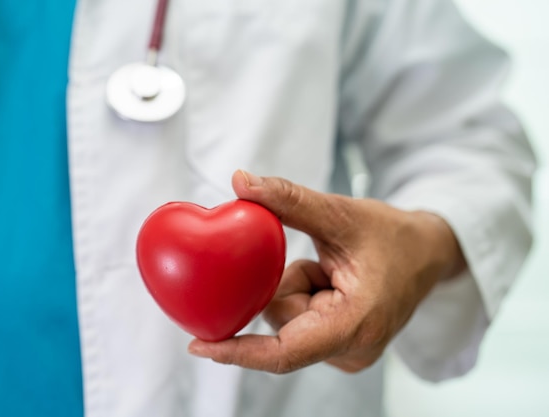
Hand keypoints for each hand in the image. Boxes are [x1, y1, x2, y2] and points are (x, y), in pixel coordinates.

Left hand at [188, 170, 465, 373]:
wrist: (427, 252)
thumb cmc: (394, 236)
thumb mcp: (342, 213)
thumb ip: (290, 199)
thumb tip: (241, 180)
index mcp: (356, 325)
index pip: (285, 351)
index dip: (238, 352)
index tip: (198, 344)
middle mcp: (351, 348)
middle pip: (283, 325)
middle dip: (284, 287)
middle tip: (315, 262)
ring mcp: (346, 349)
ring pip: (287, 319)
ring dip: (295, 285)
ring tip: (331, 268)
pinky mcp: (339, 344)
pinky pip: (297, 319)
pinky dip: (301, 291)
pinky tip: (330, 277)